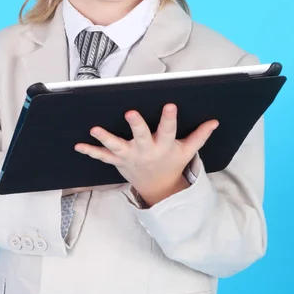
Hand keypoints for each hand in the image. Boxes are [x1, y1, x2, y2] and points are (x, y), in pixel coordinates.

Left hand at [74, 104, 218, 201]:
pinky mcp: (118, 162)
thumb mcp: (187, 151)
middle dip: (136, 126)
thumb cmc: (171, 164)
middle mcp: (146, 151)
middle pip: (141, 137)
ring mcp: (130, 157)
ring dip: (105, 138)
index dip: (169, 118)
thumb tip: (214, 121)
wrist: (158, 188)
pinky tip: (79, 145)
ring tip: (94, 129)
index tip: (169, 105)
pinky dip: (91, 152)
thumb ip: (199, 136)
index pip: (168, 130)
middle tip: (130, 113)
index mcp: (164, 146)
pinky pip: (102, 157)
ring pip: (116, 147)